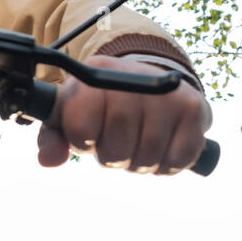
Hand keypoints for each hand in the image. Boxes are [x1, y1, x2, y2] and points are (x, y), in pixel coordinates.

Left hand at [37, 54, 211, 174]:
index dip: (83, 141)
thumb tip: (47, 160)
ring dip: (139, 162)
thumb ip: (53, 137)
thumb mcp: (73, 113)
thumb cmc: (105, 106)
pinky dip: (166, 165)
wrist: (154, 83)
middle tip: (116, 142)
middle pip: (116, 147)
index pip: (81, 126)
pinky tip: (161, 146)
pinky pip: (176, 160)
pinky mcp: (193, 109)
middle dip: (113, 156)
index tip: (87, 136)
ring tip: (137, 143)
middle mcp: (133, 78)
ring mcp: (166, 93)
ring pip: (147, 157)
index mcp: (96, 75)